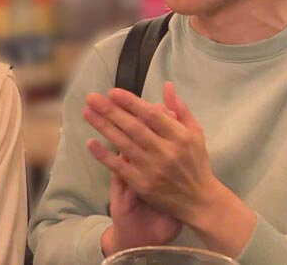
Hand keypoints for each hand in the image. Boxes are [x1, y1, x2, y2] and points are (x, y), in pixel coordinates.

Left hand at [84, 82, 255, 257]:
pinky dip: (104, 155)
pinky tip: (90, 143)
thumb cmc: (195, 162)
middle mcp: (165, 151)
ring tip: (87, 112)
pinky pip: (119, 167)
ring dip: (103, 127)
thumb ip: (179, 109)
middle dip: (111, 111)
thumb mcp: (195, 133)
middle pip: (133, 127)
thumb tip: (166, 85)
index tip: (112, 92)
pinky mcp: (141, 184)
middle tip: (91, 97)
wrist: (199, 201)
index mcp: (179, 136)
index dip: (131, 102)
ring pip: (123, 144)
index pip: (151, 115)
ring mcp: (152, 168)